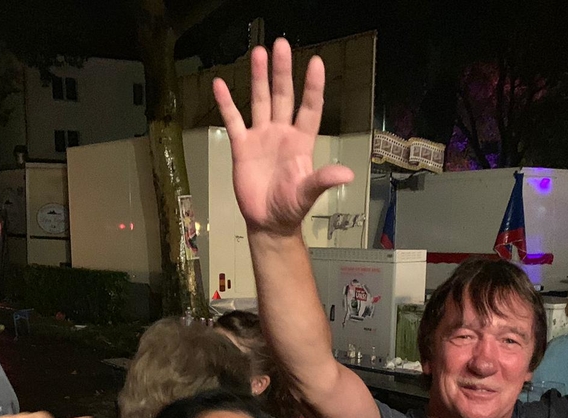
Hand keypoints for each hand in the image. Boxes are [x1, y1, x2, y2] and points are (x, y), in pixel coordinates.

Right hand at [213, 38, 353, 235]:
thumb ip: (324, 180)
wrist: (267, 222)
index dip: (313, 87)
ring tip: (258, 53)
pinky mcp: (242, 147)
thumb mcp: (308, 193)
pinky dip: (226, 104)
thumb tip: (347, 174)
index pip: (309, 108)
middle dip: (283, 72)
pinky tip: (220, 84)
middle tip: (281, 45)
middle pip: (283, 96)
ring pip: (260, 101)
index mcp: (301, 142)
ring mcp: (261, 137)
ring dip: (259, 78)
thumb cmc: (290, 208)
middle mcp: (282, 133)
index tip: (316, 62)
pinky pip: (233, 121)